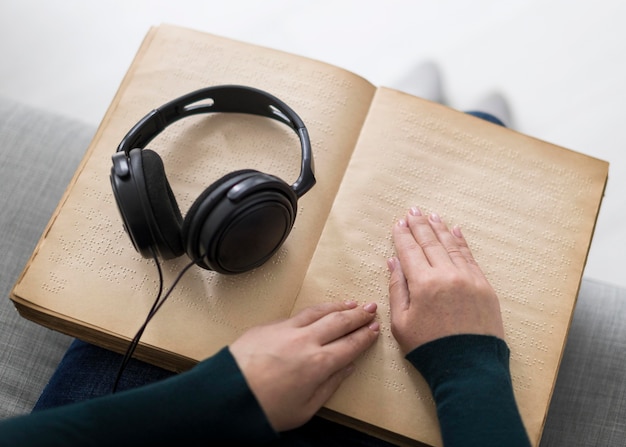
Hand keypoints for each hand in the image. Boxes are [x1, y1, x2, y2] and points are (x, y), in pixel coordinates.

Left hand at [229, 301, 379, 431]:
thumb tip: (346, 367)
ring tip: (351, 303)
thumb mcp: (305, 409)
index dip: (365, 336)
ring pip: (319, 311)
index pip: (350, 345)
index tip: (374, 329)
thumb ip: (330, 385)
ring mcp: (287, 329)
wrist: (226, 396)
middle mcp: (306, 341)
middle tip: (371, 308)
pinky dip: (315, 310)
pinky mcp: (270, 325)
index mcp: (318, 364)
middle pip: (339, 321)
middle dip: (358, 314)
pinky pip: (298, 314)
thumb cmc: (264, 410)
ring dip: (338, 306)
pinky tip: (320, 311)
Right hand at [388, 207, 503, 353]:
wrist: (468, 368)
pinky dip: (461, 242)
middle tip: (413, 210)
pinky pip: (470, 257)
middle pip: (430, 242)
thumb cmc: (429, 349)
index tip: (398, 222)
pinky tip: (455, 231)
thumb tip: (393, 262)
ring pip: (451, 245)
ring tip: (432, 215)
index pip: (410, 251)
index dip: (402, 235)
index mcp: (423, 284)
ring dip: (440, 228)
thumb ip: (396, 288)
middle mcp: (447, 275)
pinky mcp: (484, 286)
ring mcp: (468, 278)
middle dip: (420, 225)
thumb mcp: (401, 323)